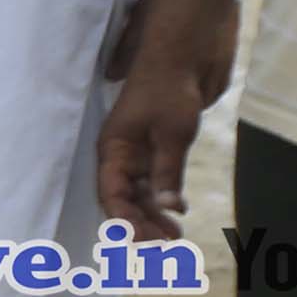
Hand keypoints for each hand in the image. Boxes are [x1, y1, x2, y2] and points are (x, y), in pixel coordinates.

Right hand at [95, 6, 224, 244]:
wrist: (185, 50)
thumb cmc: (170, 87)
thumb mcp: (172, 133)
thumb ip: (167, 172)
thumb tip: (166, 207)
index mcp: (114, 148)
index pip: (111, 194)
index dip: (123, 221)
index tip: (141, 242)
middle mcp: (122, 152)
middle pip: (125, 198)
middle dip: (142, 223)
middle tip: (165, 245)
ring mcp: (141, 148)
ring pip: (142, 191)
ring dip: (155, 214)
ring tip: (174, 236)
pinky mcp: (161, 143)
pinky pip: (158, 178)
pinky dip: (166, 196)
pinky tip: (178, 209)